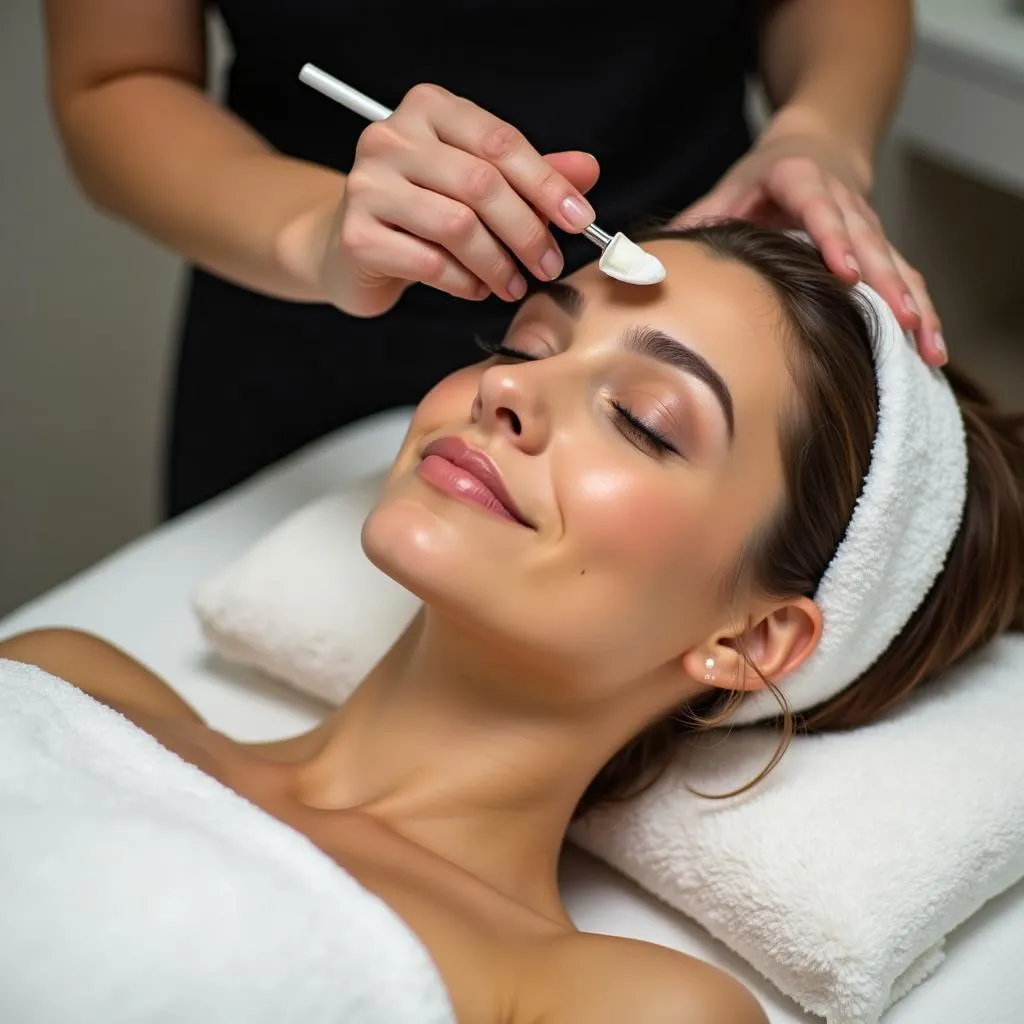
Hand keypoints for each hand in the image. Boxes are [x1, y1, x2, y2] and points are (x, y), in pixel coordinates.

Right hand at [316, 83, 599, 317]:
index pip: (500, 142)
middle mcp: (392, 137)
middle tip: (548, 264)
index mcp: (428, 110)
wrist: (348, 248)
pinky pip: (431, 263)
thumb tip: (587, 171)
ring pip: (458, 226)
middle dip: (527, 231)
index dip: (548, 184)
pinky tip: (476, 289)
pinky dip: (465, 283)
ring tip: (512, 284)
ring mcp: (368, 184)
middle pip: (482, 184)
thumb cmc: (419, 213)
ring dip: (498, 263)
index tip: (580, 220)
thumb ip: (528, 176)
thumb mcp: (476, 185)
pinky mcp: (357, 235)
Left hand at [673, 125, 945, 365]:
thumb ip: (702, 219)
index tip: (846, 273)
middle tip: (904, 322)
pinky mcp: (880, 247)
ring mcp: (868, 227)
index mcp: (804, 183)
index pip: (821, 211)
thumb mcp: (730, 186)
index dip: (834, 240)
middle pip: (871, 245)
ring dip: (915, 307)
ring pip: (897, 265)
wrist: (817, 144)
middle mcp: (846, 204)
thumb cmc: (765, 174)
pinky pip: (904, 278)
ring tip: (930, 349)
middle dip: (890, 285)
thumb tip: (653, 258)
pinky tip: (931, 349)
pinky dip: (920, 311)